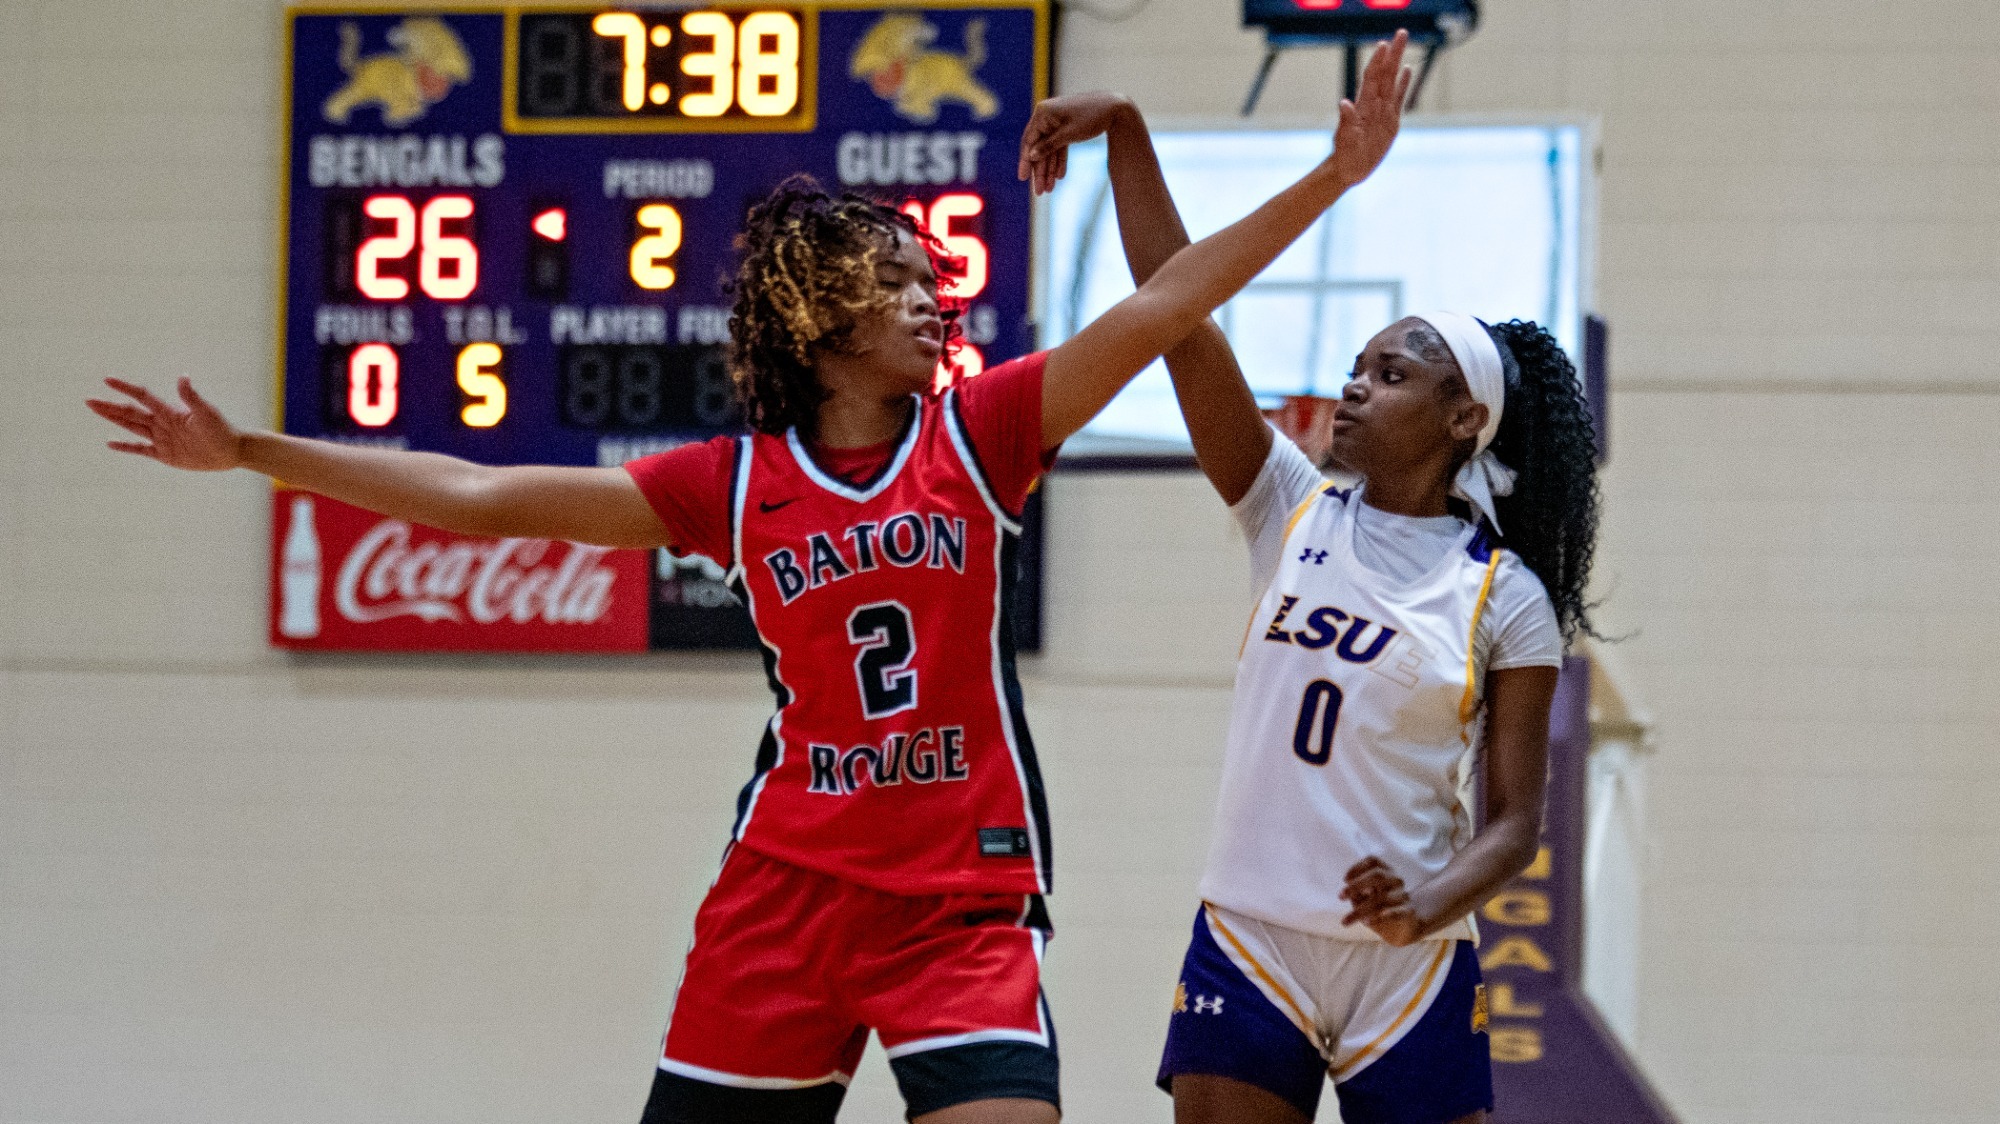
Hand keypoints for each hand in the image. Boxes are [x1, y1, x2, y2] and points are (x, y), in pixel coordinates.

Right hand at [87, 377, 243, 470]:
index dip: (125, 388)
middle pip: (131, 412)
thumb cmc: (222, 430)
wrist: (231, 451)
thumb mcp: (206, 413)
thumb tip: (183, 376)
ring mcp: (161, 438)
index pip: (143, 397)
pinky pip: (140, 449)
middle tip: (89, 400)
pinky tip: (110, 442)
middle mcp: (162, 423)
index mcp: (170, 411)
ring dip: (114, 419)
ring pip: (132, 427)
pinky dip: (126, 446)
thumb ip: (192, 397)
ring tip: (96, 410)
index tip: (107, 380)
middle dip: (110, 406)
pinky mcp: (164, 454)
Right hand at [1017, 92, 1135, 195]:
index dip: (1026, 162)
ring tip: (1049, 189)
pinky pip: (1059, 146)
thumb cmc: (1091, 117)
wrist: (1114, 107)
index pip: (1029, 141)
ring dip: (1050, 169)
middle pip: (1039, 148)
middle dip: (1040, 171)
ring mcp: (1055, 121)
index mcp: (1042, 113)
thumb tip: (1031, 156)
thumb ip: (1049, 146)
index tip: (1023, 179)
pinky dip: (1059, 160)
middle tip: (1040, 192)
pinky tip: (1059, 176)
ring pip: (1049, 149)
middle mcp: (1046, 116)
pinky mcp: (1065, 126)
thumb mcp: (1069, 134)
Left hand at [1324, 31, 1414, 189]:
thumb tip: (1343, 104)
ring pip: (1393, 82)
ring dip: (1398, 63)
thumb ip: (1346, 121)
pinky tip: (1408, 70)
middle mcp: (1374, 104)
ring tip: (1403, 43)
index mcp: (1363, 106)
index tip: (1383, 44)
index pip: (1371, 78)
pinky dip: (1404, 84)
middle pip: (1385, 74)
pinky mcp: (1391, 121)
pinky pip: (1399, 99)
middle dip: (1393, 53)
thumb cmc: (1344, 153)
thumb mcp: (1345, 138)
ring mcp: (1383, 111)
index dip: (1377, 61)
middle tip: (1401, 32)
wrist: (1349, 168)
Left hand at [1339, 856, 1425, 945]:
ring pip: (1381, 898)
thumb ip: (1357, 894)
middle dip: (1357, 885)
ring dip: (1361, 909)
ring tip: (1347, 920)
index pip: (1373, 861)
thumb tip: (1351, 894)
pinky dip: (1379, 916)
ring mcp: (1403, 895)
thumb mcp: (1365, 900)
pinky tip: (1366, 922)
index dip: (1358, 867)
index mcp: (1385, 872)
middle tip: (1340, 896)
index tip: (1345, 880)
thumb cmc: (1380, 909)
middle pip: (1377, 876)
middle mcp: (1395, 880)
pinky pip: (1395, 912)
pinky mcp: (1408, 911)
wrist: (1404, 928)